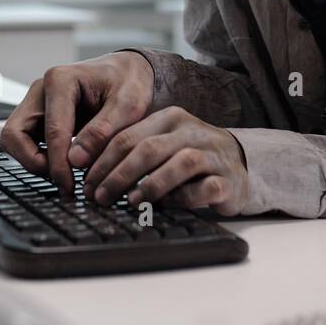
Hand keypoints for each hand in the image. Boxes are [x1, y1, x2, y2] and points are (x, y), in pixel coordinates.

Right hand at [0, 52, 154, 193]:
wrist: (131, 72)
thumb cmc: (130, 82)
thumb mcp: (128, 104)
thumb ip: (102, 131)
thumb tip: (75, 160)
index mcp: (61, 80)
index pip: (52, 131)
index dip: (58, 164)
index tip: (69, 185)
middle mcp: (42, 90)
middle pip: (15, 133)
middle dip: (32, 161)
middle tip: (60, 179)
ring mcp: (37, 103)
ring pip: (14, 139)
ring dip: (32, 160)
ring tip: (63, 173)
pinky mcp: (39, 117)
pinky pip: (26, 141)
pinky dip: (38, 157)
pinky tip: (64, 165)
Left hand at [81, 106, 248, 215]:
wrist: (239, 165)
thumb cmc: (189, 159)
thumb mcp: (162, 146)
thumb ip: (133, 154)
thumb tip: (92, 178)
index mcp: (170, 119)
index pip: (128, 136)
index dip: (103, 161)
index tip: (86, 183)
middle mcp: (192, 131)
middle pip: (149, 149)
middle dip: (119, 175)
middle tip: (100, 197)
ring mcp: (213, 154)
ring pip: (180, 163)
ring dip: (151, 184)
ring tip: (131, 201)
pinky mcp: (228, 180)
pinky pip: (205, 188)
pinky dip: (183, 197)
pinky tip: (166, 206)